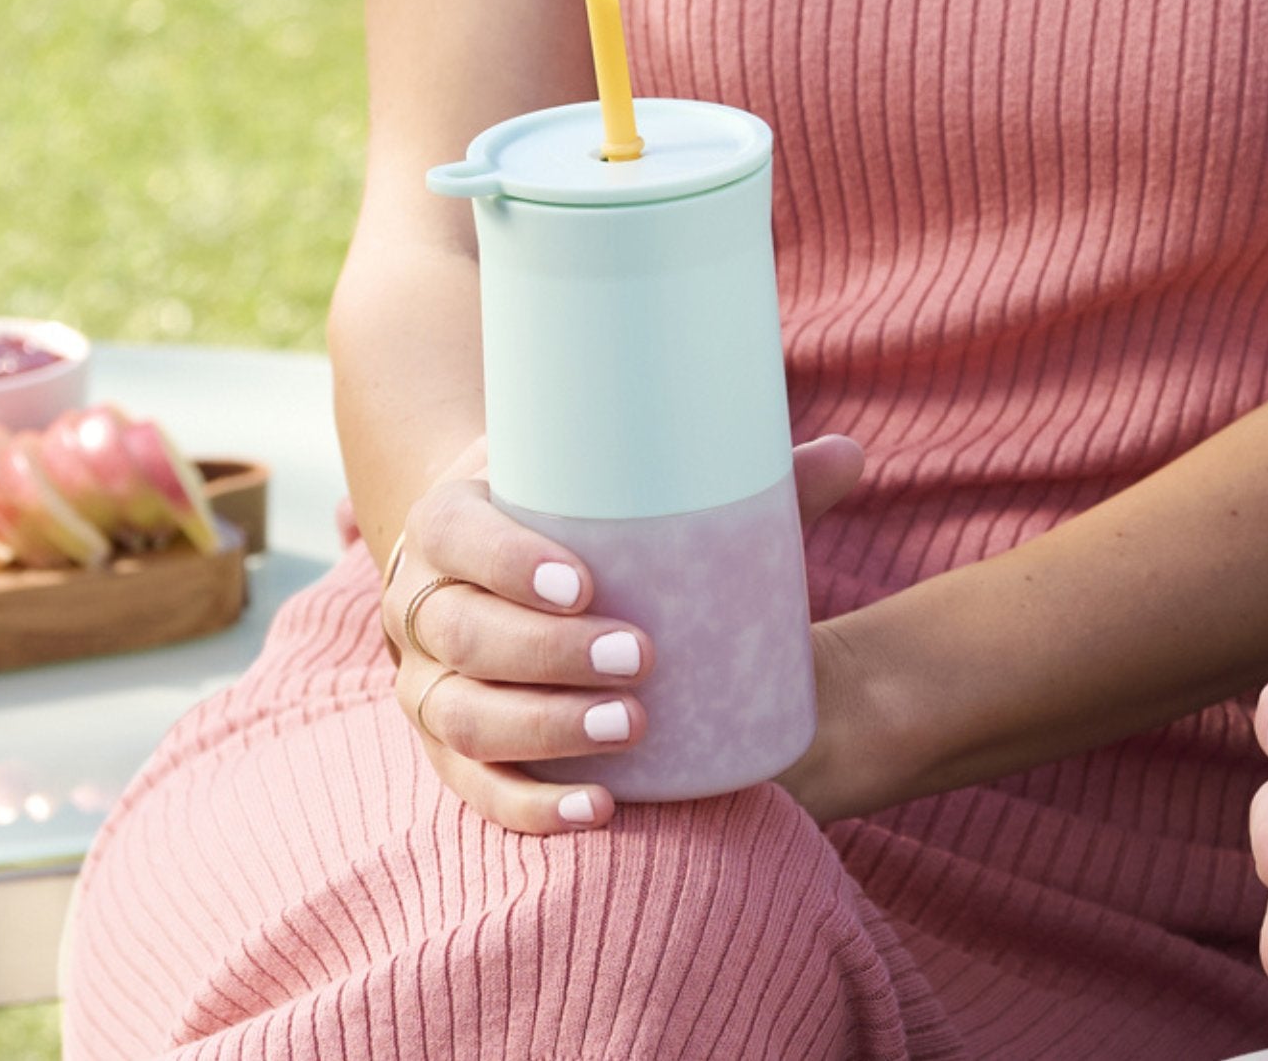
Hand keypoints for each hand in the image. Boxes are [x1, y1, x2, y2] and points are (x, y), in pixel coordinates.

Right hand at [384, 435, 864, 833]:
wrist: (504, 569)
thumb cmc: (577, 519)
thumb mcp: (622, 487)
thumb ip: (732, 478)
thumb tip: (849, 458)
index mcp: (449, 522)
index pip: (457, 538)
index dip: (509, 562)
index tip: (585, 582)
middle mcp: (419, 604)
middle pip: (463, 635)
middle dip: (546, 654)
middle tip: (638, 658)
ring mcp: (426, 684)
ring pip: (464, 717)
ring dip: (545, 728)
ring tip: (632, 727)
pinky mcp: (449, 749)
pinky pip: (476, 788)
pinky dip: (532, 805)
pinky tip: (598, 809)